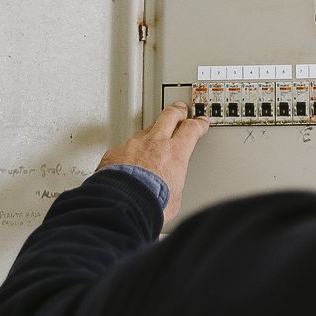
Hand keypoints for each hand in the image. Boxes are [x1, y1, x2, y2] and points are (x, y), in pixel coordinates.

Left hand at [96, 103, 210, 219]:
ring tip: (152, 140)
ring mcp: (133, 145)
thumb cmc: (150, 204)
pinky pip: (124, 146)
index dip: (198, 124)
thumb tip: (170, 193)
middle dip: (177, 111)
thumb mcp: (175, 198)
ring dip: (151, 133)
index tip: (200, 122)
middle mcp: (155, 143)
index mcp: (175, 154)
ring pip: (145, 130)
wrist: (122, 205)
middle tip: (179, 110)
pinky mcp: (115, 152)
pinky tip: (127, 160)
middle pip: (169, 116)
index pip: (191, 130)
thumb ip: (174, 186)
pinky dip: (129, 151)